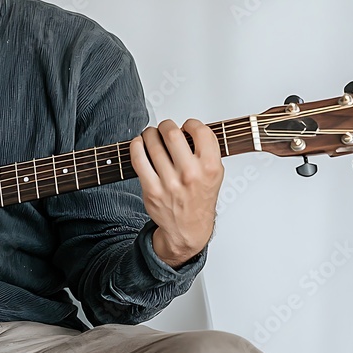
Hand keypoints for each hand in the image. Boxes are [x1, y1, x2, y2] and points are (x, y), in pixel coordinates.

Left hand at [130, 119, 223, 267]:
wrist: (189, 228)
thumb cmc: (200, 197)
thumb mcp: (216, 174)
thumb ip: (207, 150)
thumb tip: (187, 127)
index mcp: (210, 167)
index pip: (200, 131)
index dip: (191, 124)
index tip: (187, 127)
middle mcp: (190, 174)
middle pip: (172, 133)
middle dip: (166, 126)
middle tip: (165, 129)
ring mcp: (169, 183)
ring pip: (153, 143)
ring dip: (150, 134)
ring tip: (152, 135)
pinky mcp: (152, 189)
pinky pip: (138, 159)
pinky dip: (136, 146)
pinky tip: (139, 144)